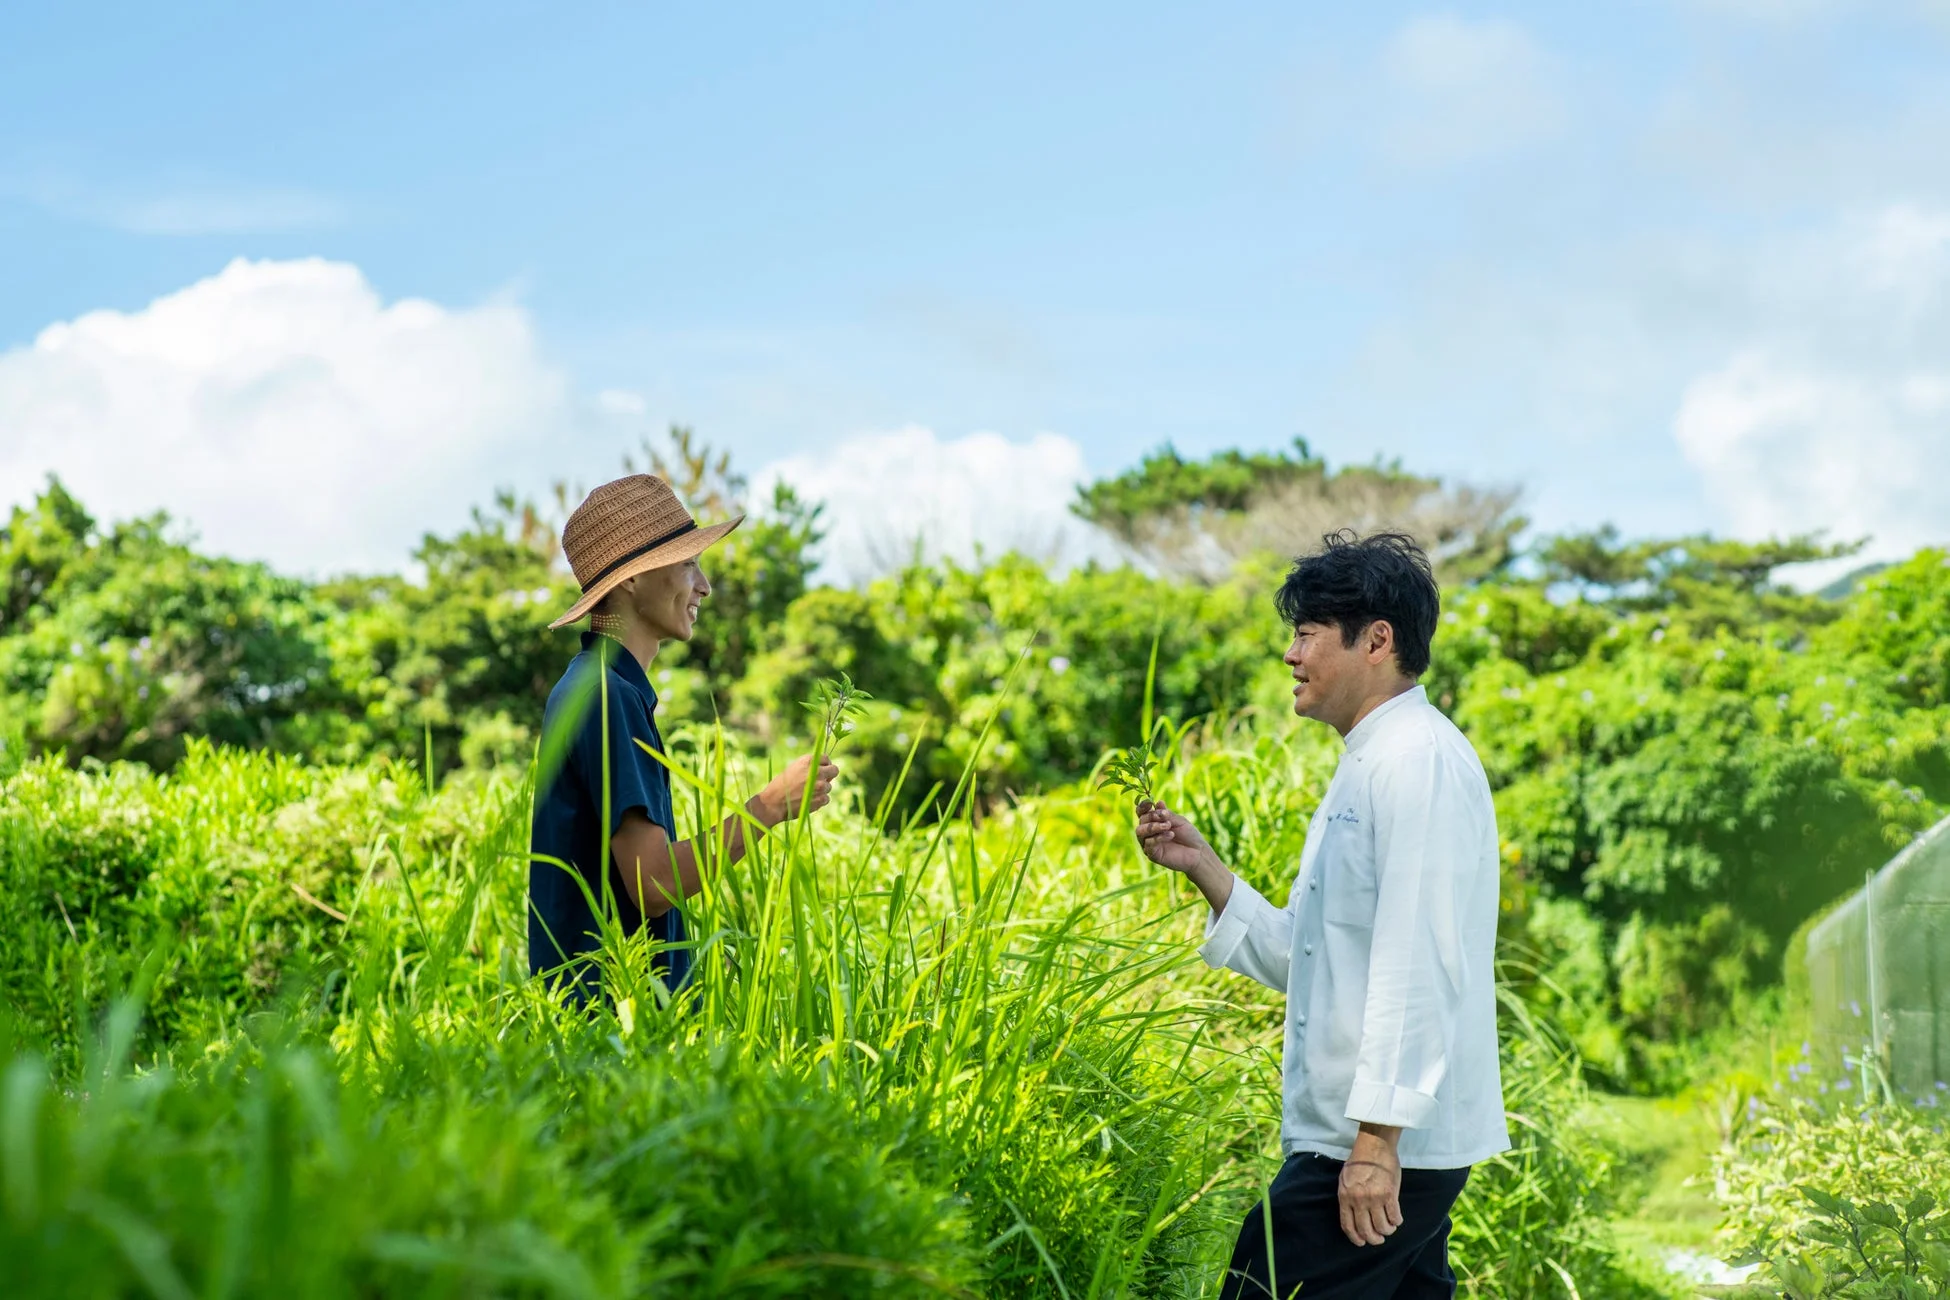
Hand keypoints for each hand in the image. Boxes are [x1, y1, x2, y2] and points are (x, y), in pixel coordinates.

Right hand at [751, 753, 838, 826]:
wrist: (773, 802)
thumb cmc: (780, 786)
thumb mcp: (793, 769)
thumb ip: (808, 767)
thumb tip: (822, 768)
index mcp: (808, 761)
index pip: (826, 758)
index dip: (825, 764)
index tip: (822, 769)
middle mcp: (817, 771)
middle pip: (835, 770)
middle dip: (830, 775)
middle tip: (822, 780)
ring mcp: (820, 785)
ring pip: (829, 787)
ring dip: (822, 790)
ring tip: (807, 794)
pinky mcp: (821, 798)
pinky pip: (826, 798)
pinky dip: (819, 801)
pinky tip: (808, 801)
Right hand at [1133, 800, 1216, 874]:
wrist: (1198, 852)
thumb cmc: (1189, 835)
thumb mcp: (1178, 820)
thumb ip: (1167, 814)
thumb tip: (1158, 802)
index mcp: (1154, 822)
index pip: (1142, 813)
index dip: (1143, 807)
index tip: (1150, 804)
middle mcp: (1149, 833)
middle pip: (1141, 821)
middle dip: (1152, 816)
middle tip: (1165, 816)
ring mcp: (1149, 844)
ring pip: (1140, 832)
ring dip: (1153, 826)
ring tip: (1168, 825)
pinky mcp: (1152, 855)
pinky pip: (1148, 844)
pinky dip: (1158, 837)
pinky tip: (1170, 834)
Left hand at [1338, 1126, 1403, 1246]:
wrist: (1374, 1146)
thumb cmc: (1359, 1160)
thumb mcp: (1345, 1179)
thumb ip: (1348, 1197)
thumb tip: (1352, 1214)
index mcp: (1345, 1197)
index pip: (1348, 1226)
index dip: (1355, 1238)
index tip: (1361, 1242)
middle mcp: (1359, 1201)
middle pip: (1366, 1231)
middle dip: (1374, 1239)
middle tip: (1379, 1239)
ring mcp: (1374, 1199)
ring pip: (1382, 1227)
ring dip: (1387, 1231)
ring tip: (1389, 1228)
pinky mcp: (1389, 1195)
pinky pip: (1394, 1217)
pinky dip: (1397, 1221)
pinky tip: (1397, 1219)